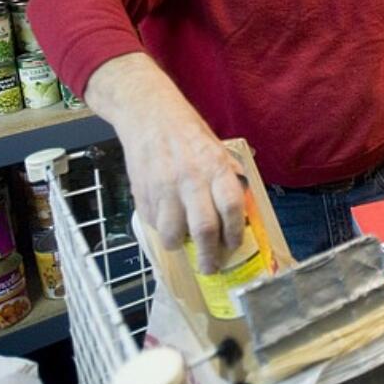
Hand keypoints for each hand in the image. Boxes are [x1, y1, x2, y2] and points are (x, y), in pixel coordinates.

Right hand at [85, 53, 245, 272]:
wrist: (148, 116)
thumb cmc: (188, 134)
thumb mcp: (217, 149)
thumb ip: (228, 177)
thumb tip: (241, 209)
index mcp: (215, 166)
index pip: (231, 207)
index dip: (235, 232)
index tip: (233, 245)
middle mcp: (191, 179)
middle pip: (204, 228)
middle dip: (209, 256)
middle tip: (211, 267)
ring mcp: (163, 188)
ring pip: (173, 234)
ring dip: (180, 245)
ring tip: (184, 244)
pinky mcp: (142, 194)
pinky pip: (154, 224)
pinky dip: (162, 230)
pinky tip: (167, 220)